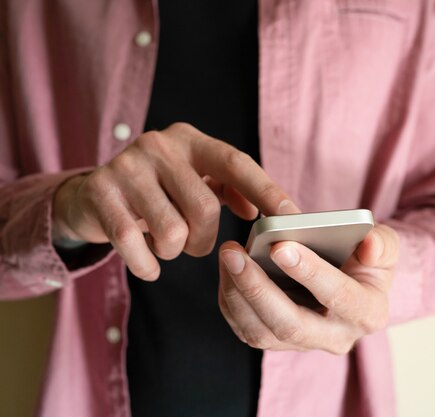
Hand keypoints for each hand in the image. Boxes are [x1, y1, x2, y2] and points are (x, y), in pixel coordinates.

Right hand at [52, 122, 296, 279]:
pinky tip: (150, 266)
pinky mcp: (99, 192)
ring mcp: (126, 166)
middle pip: (204, 208)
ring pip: (172, 230)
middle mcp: (160, 146)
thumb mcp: (195, 181)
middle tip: (195, 244)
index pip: (237, 163)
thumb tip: (257, 212)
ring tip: (168, 245)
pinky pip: (132, 242)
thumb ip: (229, 190)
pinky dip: (147, 265)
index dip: (266, 191)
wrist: (91, 194)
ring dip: (176, 251)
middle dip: (205, 239)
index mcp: (191, 141)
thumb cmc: (158, 192)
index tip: (291, 217)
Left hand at [218, 224, 398, 353]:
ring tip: (227, 255)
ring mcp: (304, 344)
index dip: (310, 273)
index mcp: (368, 313)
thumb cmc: (367, 260)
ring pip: (262, 333)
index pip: (339, 297)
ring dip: (238, 294)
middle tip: (235, 253)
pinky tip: (227, 268)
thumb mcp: (386, 246)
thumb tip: (367, 247)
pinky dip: (232, 299)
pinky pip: (247, 329)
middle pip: (291, 325)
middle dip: (259, 289)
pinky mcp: (278, 340)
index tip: (281, 246)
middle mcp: (336, 337)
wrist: (354, 282)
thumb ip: (382, 244)